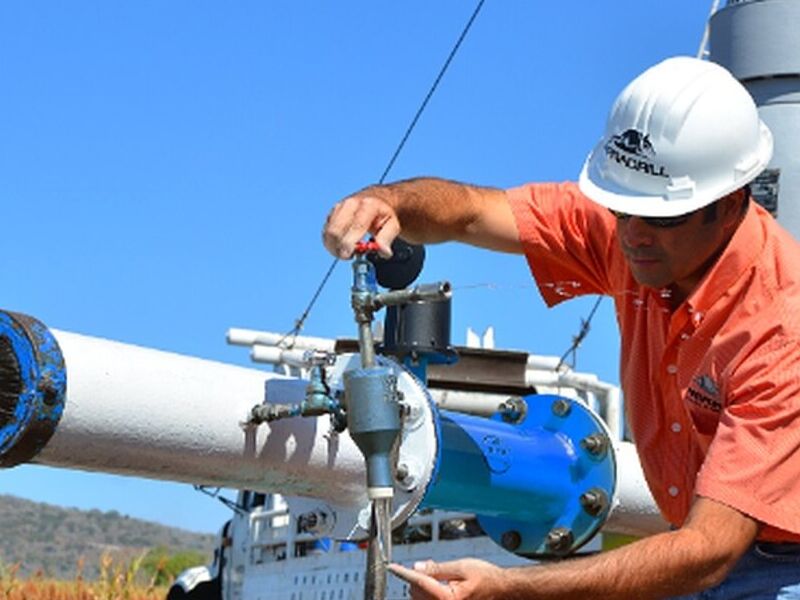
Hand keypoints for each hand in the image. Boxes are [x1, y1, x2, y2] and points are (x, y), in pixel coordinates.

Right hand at [323, 190, 399, 258]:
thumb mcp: (392, 225)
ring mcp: (339, 208)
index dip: (349, 243)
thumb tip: (383, 251)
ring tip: (348, 250)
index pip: (355, 226)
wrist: (377, 199)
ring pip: (328, 232)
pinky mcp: (332, 213)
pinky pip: (325, 233)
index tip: (349, 255)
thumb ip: (387, 239)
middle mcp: (351, 204)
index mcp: (368, 205)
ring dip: (334, 247)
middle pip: (336, 230)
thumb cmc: (384, 213)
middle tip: (352, 255)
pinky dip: (331, 243)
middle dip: (339, 247)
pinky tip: (341, 246)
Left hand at [388, 558, 506, 599]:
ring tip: (437, 575)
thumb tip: (417, 568)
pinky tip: (437, 584)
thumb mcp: (460, 567)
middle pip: (416, 592)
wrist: (500, 588)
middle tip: (429, 566)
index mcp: (447, 598)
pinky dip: (428, 592)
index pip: (419, 582)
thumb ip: (436, 569)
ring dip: (422, 585)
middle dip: (418, 577)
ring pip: (420, 598)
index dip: (404, 573)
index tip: (393, 567)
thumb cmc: (485, 577)